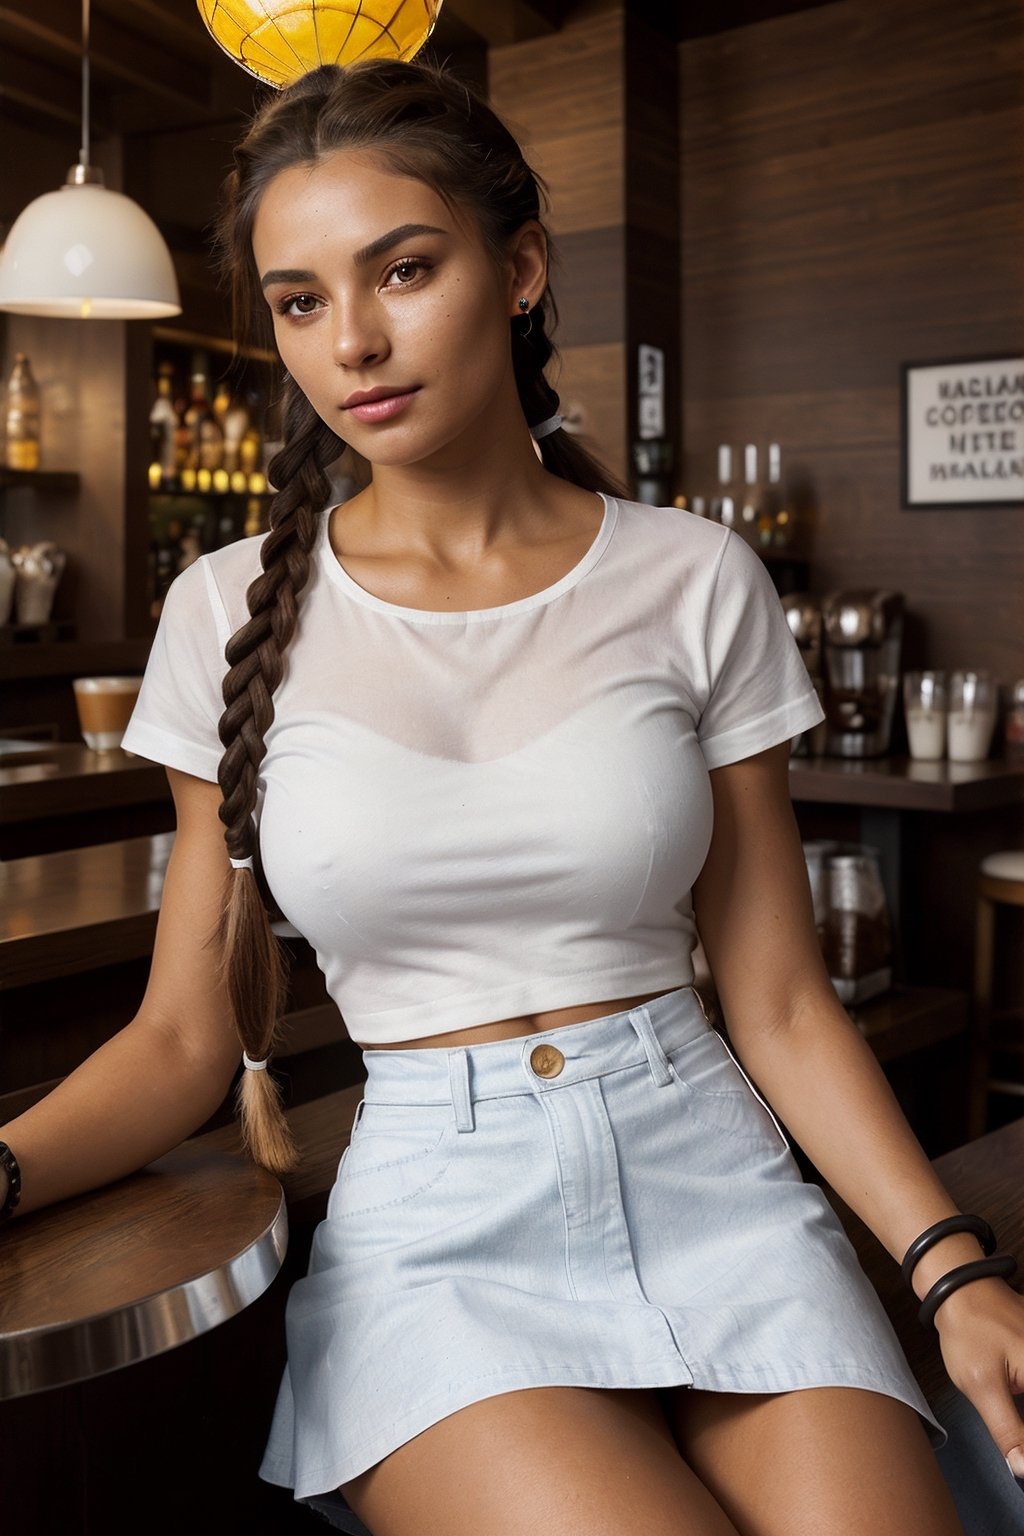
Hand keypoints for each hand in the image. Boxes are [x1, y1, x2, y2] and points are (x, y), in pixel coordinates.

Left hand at [934, 1275, 1023, 1477]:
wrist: (961, 1288)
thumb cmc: (969, 1329)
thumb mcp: (982, 1386)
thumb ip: (1009, 1431)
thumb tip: (1023, 1471)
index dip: (1023, 1445)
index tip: (1015, 1456)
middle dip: (1020, 1428)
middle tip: (1005, 1423)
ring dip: (1020, 1419)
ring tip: (1003, 1401)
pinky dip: (1021, 1402)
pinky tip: (1011, 1394)